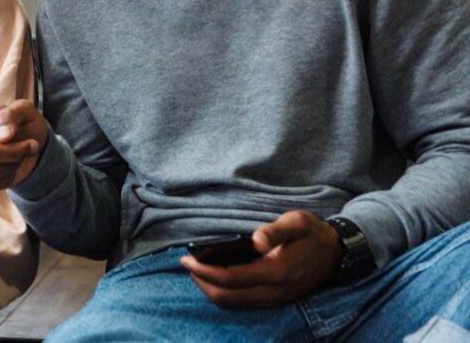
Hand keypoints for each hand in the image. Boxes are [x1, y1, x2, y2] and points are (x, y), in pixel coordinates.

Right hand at [0, 99, 49, 194]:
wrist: (34, 144)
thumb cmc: (24, 122)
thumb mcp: (24, 110)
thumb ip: (12, 116)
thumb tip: (1, 136)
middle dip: (13, 152)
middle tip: (30, 145)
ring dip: (13, 164)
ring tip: (21, 153)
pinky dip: (8, 178)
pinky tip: (11, 168)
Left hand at [179, 210, 342, 307]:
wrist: (337, 254)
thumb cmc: (313, 234)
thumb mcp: (297, 222)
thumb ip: (275, 230)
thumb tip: (256, 239)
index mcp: (276, 272)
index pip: (230, 278)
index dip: (204, 270)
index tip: (187, 258)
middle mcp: (274, 292)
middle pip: (226, 297)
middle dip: (202, 282)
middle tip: (187, 264)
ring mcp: (275, 299)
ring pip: (232, 303)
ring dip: (211, 288)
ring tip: (198, 268)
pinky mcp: (275, 300)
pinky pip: (242, 301)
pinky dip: (224, 291)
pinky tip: (216, 275)